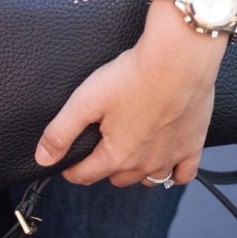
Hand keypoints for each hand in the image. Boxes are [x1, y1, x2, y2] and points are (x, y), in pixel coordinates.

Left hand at [34, 0, 229, 186]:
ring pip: (148, 178)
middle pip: (116, 178)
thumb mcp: (86, 100)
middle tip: (99, 144)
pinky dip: (173, 172)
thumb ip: (61, 132)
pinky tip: (165, 160)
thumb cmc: (133, 75)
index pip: (85, 175)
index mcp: (116, 155)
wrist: (179, 59)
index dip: (71, 168)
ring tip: (129, 150)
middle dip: (103, 166)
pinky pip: (182, 174)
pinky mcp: (193, 145)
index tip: (68, 161)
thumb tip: (43, 157)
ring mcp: (171, 157)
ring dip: (136, 170)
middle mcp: (144, 164)